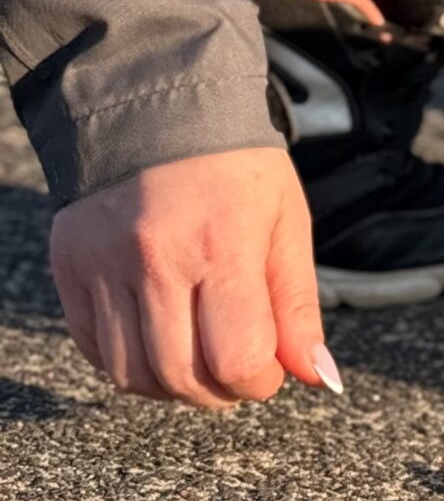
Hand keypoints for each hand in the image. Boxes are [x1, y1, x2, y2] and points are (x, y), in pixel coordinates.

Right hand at [51, 146, 338, 409]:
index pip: (237, 358)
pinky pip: (93, 349)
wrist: (156, 106)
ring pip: (131, 374)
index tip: (268, 368)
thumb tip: (318, 379)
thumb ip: (297, 308)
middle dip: (219, 393)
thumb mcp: (286, 224)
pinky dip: (128, 364)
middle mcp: (156, 258)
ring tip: (198, 359)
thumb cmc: (234, 168)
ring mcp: (104, 264)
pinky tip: (156, 341)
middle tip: (235, 372)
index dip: (259, 382)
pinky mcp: (69, 266)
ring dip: (172, 387)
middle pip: (181, 376)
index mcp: (223, 243)